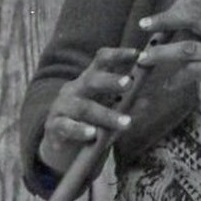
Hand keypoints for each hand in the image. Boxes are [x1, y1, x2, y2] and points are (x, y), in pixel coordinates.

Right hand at [39, 47, 137, 175]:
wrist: (63, 145)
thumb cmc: (91, 121)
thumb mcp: (110, 111)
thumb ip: (125, 105)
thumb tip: (146, 101)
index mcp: (91, 80)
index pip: (102, 61)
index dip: (119, 55)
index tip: (139, 55)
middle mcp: (75, 89)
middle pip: (92, 81)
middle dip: (111, 81)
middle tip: (129, 83)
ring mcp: (62, 107)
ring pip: (84, 108)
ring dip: (106, 115)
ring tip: (126, 123)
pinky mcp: (54, 126)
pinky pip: (66, 126)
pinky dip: (79, 130)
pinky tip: (92, 134)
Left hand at [135, 0, 200, 129]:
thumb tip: (175, 32)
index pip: (199, 2)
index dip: (175, 7)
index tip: (157, 19)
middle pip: (191, 16)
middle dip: (164, 20)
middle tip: (145, 27)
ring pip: (186, 47)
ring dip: (161, 53)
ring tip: (144, 58)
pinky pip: (192, 72)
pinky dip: (176, 79)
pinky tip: (168, 85)